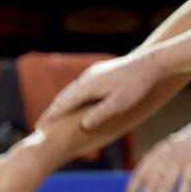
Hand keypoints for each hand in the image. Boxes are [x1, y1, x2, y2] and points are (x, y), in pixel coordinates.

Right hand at [40, 52, 160, 130]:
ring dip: (61, 102)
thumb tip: (82, 126)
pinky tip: (76, 99)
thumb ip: (100, 114)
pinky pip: (81, 85)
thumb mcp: (120, 103)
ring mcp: (93, 73)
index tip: (39, 127)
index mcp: (88, 86)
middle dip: (52, 111)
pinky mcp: (100, 71)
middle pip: (64, 96)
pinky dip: (73, 95)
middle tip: (40, 125)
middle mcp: (87, 78)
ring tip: (54, 114)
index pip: (64, 104)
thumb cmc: (137, 86)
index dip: (52, 116)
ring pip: (72, 89)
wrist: (151, 63)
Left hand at [126, 110, 190, 191]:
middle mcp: (167, 155)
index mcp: (161, 151)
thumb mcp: (178, 147)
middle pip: (151, 184)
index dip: (133, 190)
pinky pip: (187, 183)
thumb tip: (156, 178)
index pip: (140, 174)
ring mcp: (182, 158)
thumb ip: (166, 159)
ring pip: (165, 187)